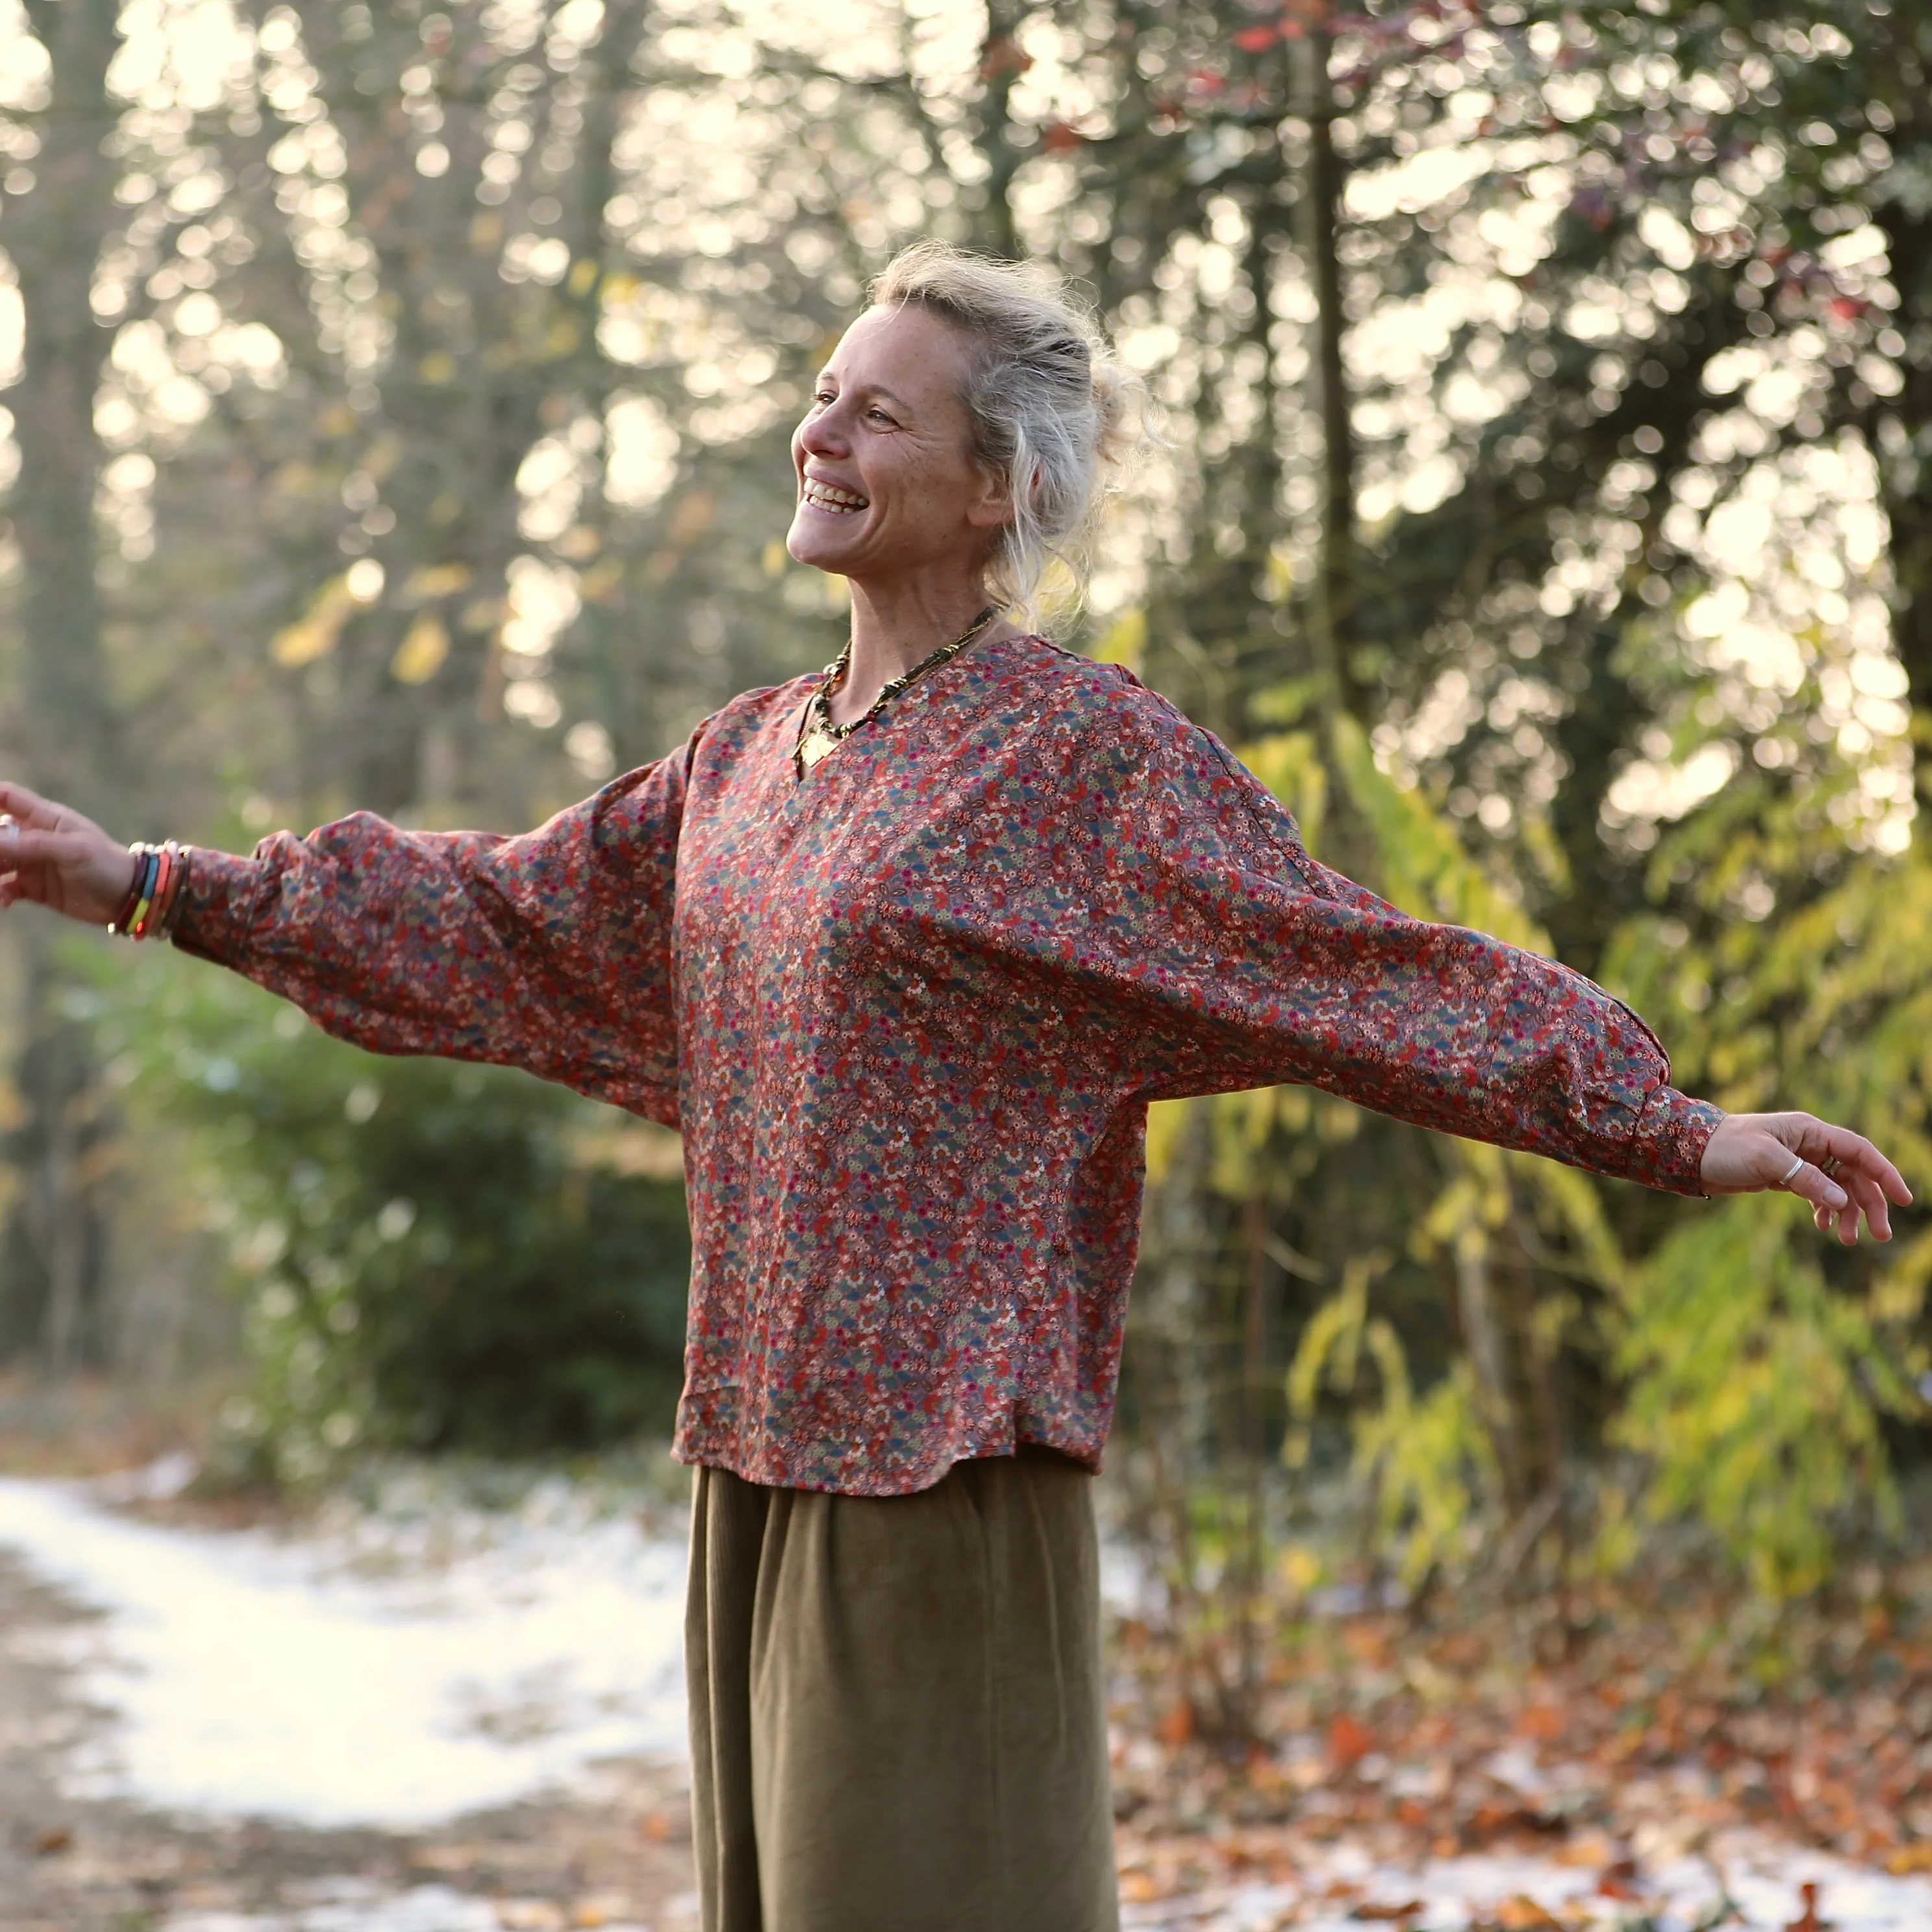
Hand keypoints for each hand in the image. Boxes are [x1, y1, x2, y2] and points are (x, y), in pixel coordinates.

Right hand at [0, 782, 137, 926]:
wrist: (130, 897)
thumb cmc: (108, 864)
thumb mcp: (75, 849)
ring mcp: (31, 862)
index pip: (7, 796)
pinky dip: (0, 894)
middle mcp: (33, 837)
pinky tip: (4, 902)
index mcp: (45, 818)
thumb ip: (35, 844)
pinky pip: (5, 888)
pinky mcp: (33, 887)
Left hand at [1700, 1111, 1911, 1244]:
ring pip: (1836, 1187)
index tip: (1904, 1200)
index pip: (1859, 1151)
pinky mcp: (1784, 1176)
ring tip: (1845, 1240)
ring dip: (1846, 1212)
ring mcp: (1798, 1160)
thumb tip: (1842, 1200)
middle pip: (1853, 1174)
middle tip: (1879, 1236)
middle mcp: (1808, 1144)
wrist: (1688, 1152)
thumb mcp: (1765, 1161)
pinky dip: (1824, 1209)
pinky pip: (1816, 1193)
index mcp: (1809, 1131)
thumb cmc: (1725, 1147)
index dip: (1884, 1173)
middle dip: (1869, 1204)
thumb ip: (1804, 1179)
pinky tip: (1823, 1225)